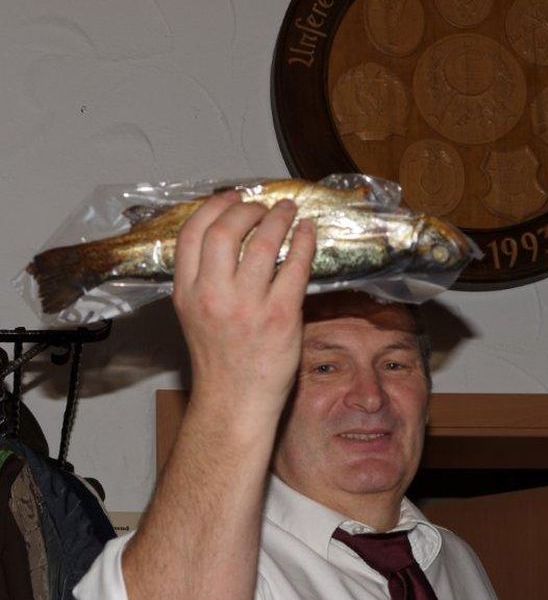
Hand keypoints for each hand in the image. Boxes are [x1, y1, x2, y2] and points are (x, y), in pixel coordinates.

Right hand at [173, 191, 315, 416]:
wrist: (234, 402)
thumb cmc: (219, 360)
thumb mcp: (194, 314)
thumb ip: (203, 279)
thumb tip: (230, 239)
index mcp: (186, 292)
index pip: (192, 233)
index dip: (214, 206)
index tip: (231, 197)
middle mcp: (212, 295)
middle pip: (225, 229)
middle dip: (247, 208)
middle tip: (262, 206)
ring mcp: (247, 306)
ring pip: (263, 242)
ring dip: (279, 218)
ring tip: (288, 211)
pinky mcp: (279, 317)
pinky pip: (295, 266)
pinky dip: (304, 243)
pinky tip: (307, 233)